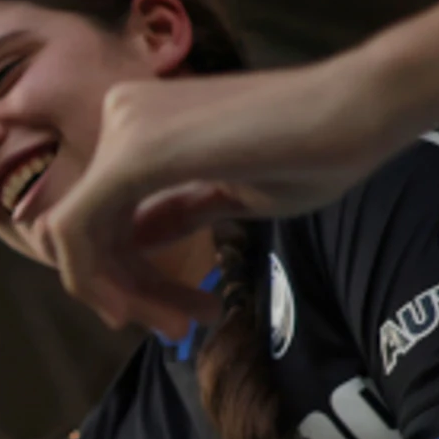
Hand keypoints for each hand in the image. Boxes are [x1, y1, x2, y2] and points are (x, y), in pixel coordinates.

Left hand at [44, 60, 414, 332]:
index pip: (105, 212)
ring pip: (80, 236)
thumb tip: (130, 242)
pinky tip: (141, 312)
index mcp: (144, 122)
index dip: (127, 273)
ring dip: (123, 293)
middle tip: (178, 328)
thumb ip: (174, 212)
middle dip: (126, 289)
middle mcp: (122, 117)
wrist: (361, 110)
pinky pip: (77, 231)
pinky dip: (100, 280)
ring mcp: (122, 129)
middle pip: (90, 226)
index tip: (172, 311)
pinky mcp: (131, 153)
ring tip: (181, 325)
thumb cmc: (315, 149)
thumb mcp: (230, 194)